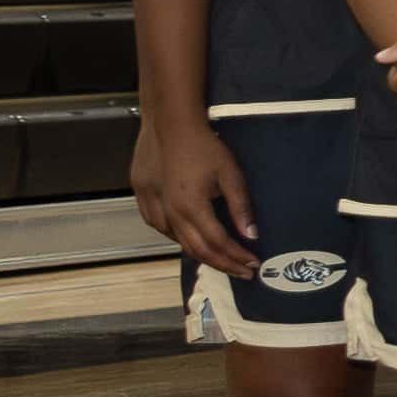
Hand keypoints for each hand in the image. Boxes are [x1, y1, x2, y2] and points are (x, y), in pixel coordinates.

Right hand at [131, 111, 257, 269]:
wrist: (170, 124)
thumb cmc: (204, 146)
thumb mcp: (230, 174)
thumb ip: (241, 207)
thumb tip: (251, 235)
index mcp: (191, 209)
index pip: (218, 244)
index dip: (237, 258)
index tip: (254, 265)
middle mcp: (170, 214)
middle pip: (197, 250)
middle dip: (223, 264)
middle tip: (242, 271)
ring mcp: (153, 207)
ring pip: (177, 242)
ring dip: (201, 254)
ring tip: (222, 259)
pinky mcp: (143, 198)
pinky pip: (161, 228)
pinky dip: (179, 239)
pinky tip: (190, 238)